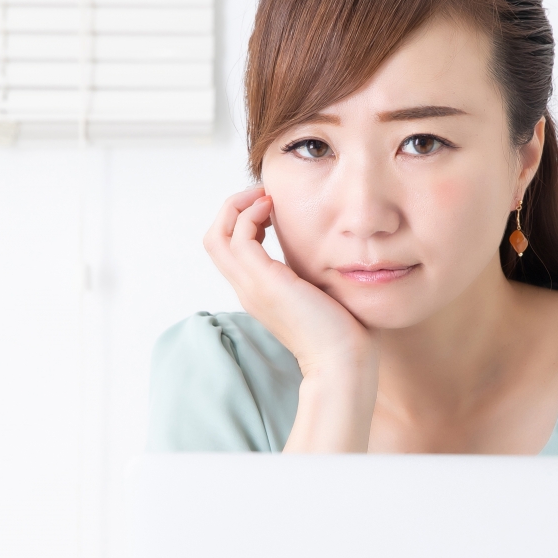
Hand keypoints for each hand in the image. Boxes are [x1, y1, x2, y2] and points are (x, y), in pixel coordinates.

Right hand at [203, 187, 377, 450]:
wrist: (343, 362)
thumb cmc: (344, 333)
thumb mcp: (322, 293)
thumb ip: (315, 273)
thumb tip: (334, 252)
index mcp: (259, 292)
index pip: (229, 250)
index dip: (243, 221)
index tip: (270, 207)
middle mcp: (248, 289)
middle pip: (214, 239)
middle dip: (233, 208)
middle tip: (261, 195)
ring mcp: (251, 286)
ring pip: (217, 235)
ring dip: (237, 206)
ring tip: (265, 197)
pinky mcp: (264, 282)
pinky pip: (239, 236)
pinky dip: (250, 215)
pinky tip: (274, 208)